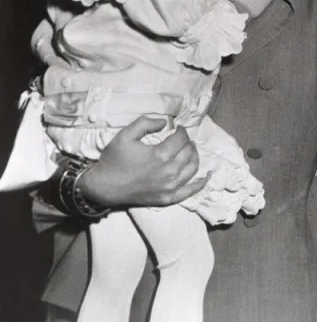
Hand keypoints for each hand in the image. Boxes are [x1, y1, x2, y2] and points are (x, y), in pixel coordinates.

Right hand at [78, 116, 206, 207]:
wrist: (103, 187)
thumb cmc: (114, 160)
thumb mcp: (126, 135)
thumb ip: (146, 123)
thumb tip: (166, 122)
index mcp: (160, 155)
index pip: (181, 139)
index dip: (182, 131)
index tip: (178, 128)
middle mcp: (169, 172)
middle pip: (188, 152)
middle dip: (187, 142)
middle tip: (182, 138)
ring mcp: (170, 187)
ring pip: (193, 168)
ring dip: (194, 156)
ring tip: (189, 150)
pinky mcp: (168, 198)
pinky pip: (190, 191)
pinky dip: (201, 183)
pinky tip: (207, 175)